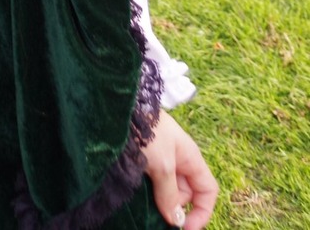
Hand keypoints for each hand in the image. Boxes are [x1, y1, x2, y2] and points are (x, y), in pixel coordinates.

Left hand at [142, 110, 217, 227]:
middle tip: (158, 213)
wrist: (119, 108)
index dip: (202, 212)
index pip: (208, 191)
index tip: (185, 228)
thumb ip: (169, 194)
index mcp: (191, 158)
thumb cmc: (147, 130)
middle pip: (186, 194)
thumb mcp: (162, 164)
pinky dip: (149, 194)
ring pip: (167, 191)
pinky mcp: (144, 162)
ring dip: (160, 202)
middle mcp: (178, 161)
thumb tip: (175, 221)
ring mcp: (161, 161)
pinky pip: (153, 184)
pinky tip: (139, 197)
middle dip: (176, 208)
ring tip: (146, 204)